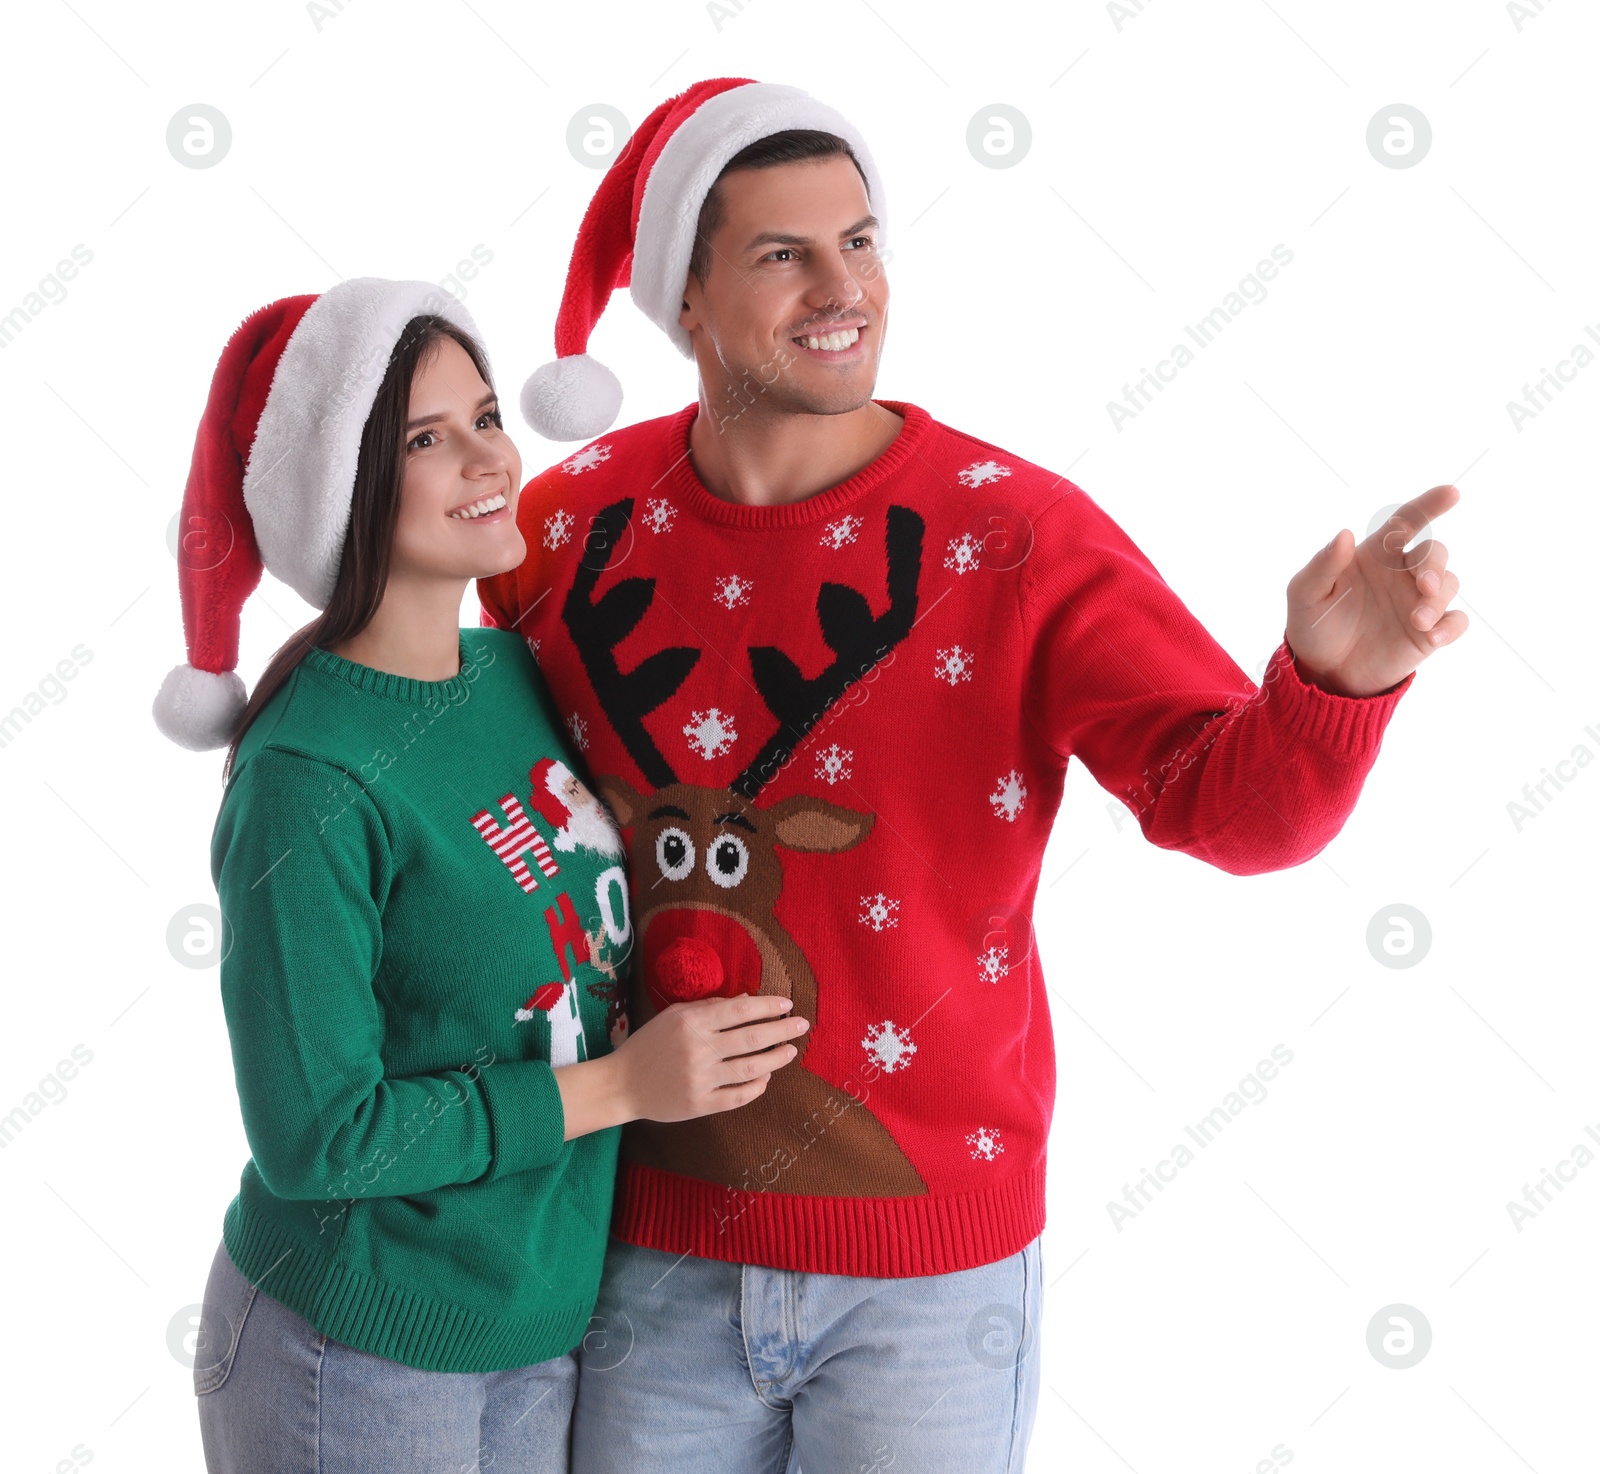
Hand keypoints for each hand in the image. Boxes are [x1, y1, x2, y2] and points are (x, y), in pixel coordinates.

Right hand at [611, 993, 807, 1123]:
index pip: (740, 1011)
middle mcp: (699, 1050)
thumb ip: (710, 1007)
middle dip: (783, 1030)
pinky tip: (766, 1077)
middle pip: (753, 1038)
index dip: (768, 1007)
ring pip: (751, 1068)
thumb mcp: (674, 1016)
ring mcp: (701, 1079)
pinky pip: (738, 1096)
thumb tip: (748, 1002)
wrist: (622, 1084)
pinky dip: (757, 1086)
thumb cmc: (649, 1044)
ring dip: (777, 1058)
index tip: (788, 1004)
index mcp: (691, 1023)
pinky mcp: (700, 1104)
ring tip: (790, 1051)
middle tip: (802, 1025)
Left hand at [1285, 484, 1467, 696]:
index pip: (1407, 521)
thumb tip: (1346, 534)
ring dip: (1439, 598)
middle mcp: (1401, 574)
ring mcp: (1417, 603)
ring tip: (1417, 621)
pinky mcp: (1428, 633)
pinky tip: (1434, 637)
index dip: (1429, 504)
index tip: (1451, 493)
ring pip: (1449, 584)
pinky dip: (1451, 626)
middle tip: (1424, 585)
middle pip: (1434, 553)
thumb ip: (1323, 564)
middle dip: (1434, 565)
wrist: (1322, 671)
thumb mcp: (1305, 594)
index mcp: (1376, 555)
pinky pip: (1456, 621)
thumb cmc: (1313, 624)